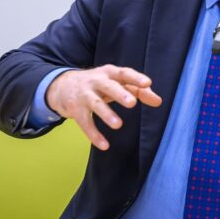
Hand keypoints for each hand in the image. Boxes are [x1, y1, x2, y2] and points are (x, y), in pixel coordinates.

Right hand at [46, 65, 161, 150]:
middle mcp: (96, 81)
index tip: (147, 83)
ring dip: (106, 114)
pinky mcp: (75, 109)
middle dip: (120, 94)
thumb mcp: (116, 83)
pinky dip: (94, 134)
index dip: (135, 78)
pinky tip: (104, 145)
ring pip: (95, 104)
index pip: (124, 73)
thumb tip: (158, 101)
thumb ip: (138, 90)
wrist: (61, 85)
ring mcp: (85, 95)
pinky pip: (85, 123)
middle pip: (109, 86)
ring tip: (118, 125)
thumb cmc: (98, 84)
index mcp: (109, 73)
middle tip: (132, 103)